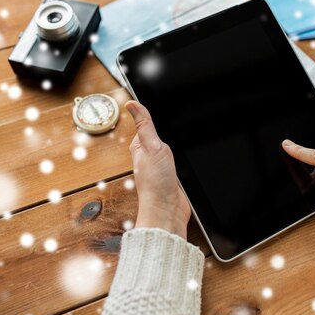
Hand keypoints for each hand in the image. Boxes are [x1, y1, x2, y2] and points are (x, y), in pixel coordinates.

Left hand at [126, 101, 190, 238]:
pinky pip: (175, 163)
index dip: (149, 117)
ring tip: (175, 140)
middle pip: (156, 138)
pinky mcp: (170, 178)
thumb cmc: (156, 183)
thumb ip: (144, 125)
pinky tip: (182, 161)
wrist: (167, 210)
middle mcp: (148, 158)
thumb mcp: (151, 146)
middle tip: (166, 122)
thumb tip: (131, 104)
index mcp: (140, 147)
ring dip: (171, 147)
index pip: (143, 126)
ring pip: (166, 151)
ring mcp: (159, 169)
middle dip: (162, 132)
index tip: (153, 105)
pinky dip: (179, 160)